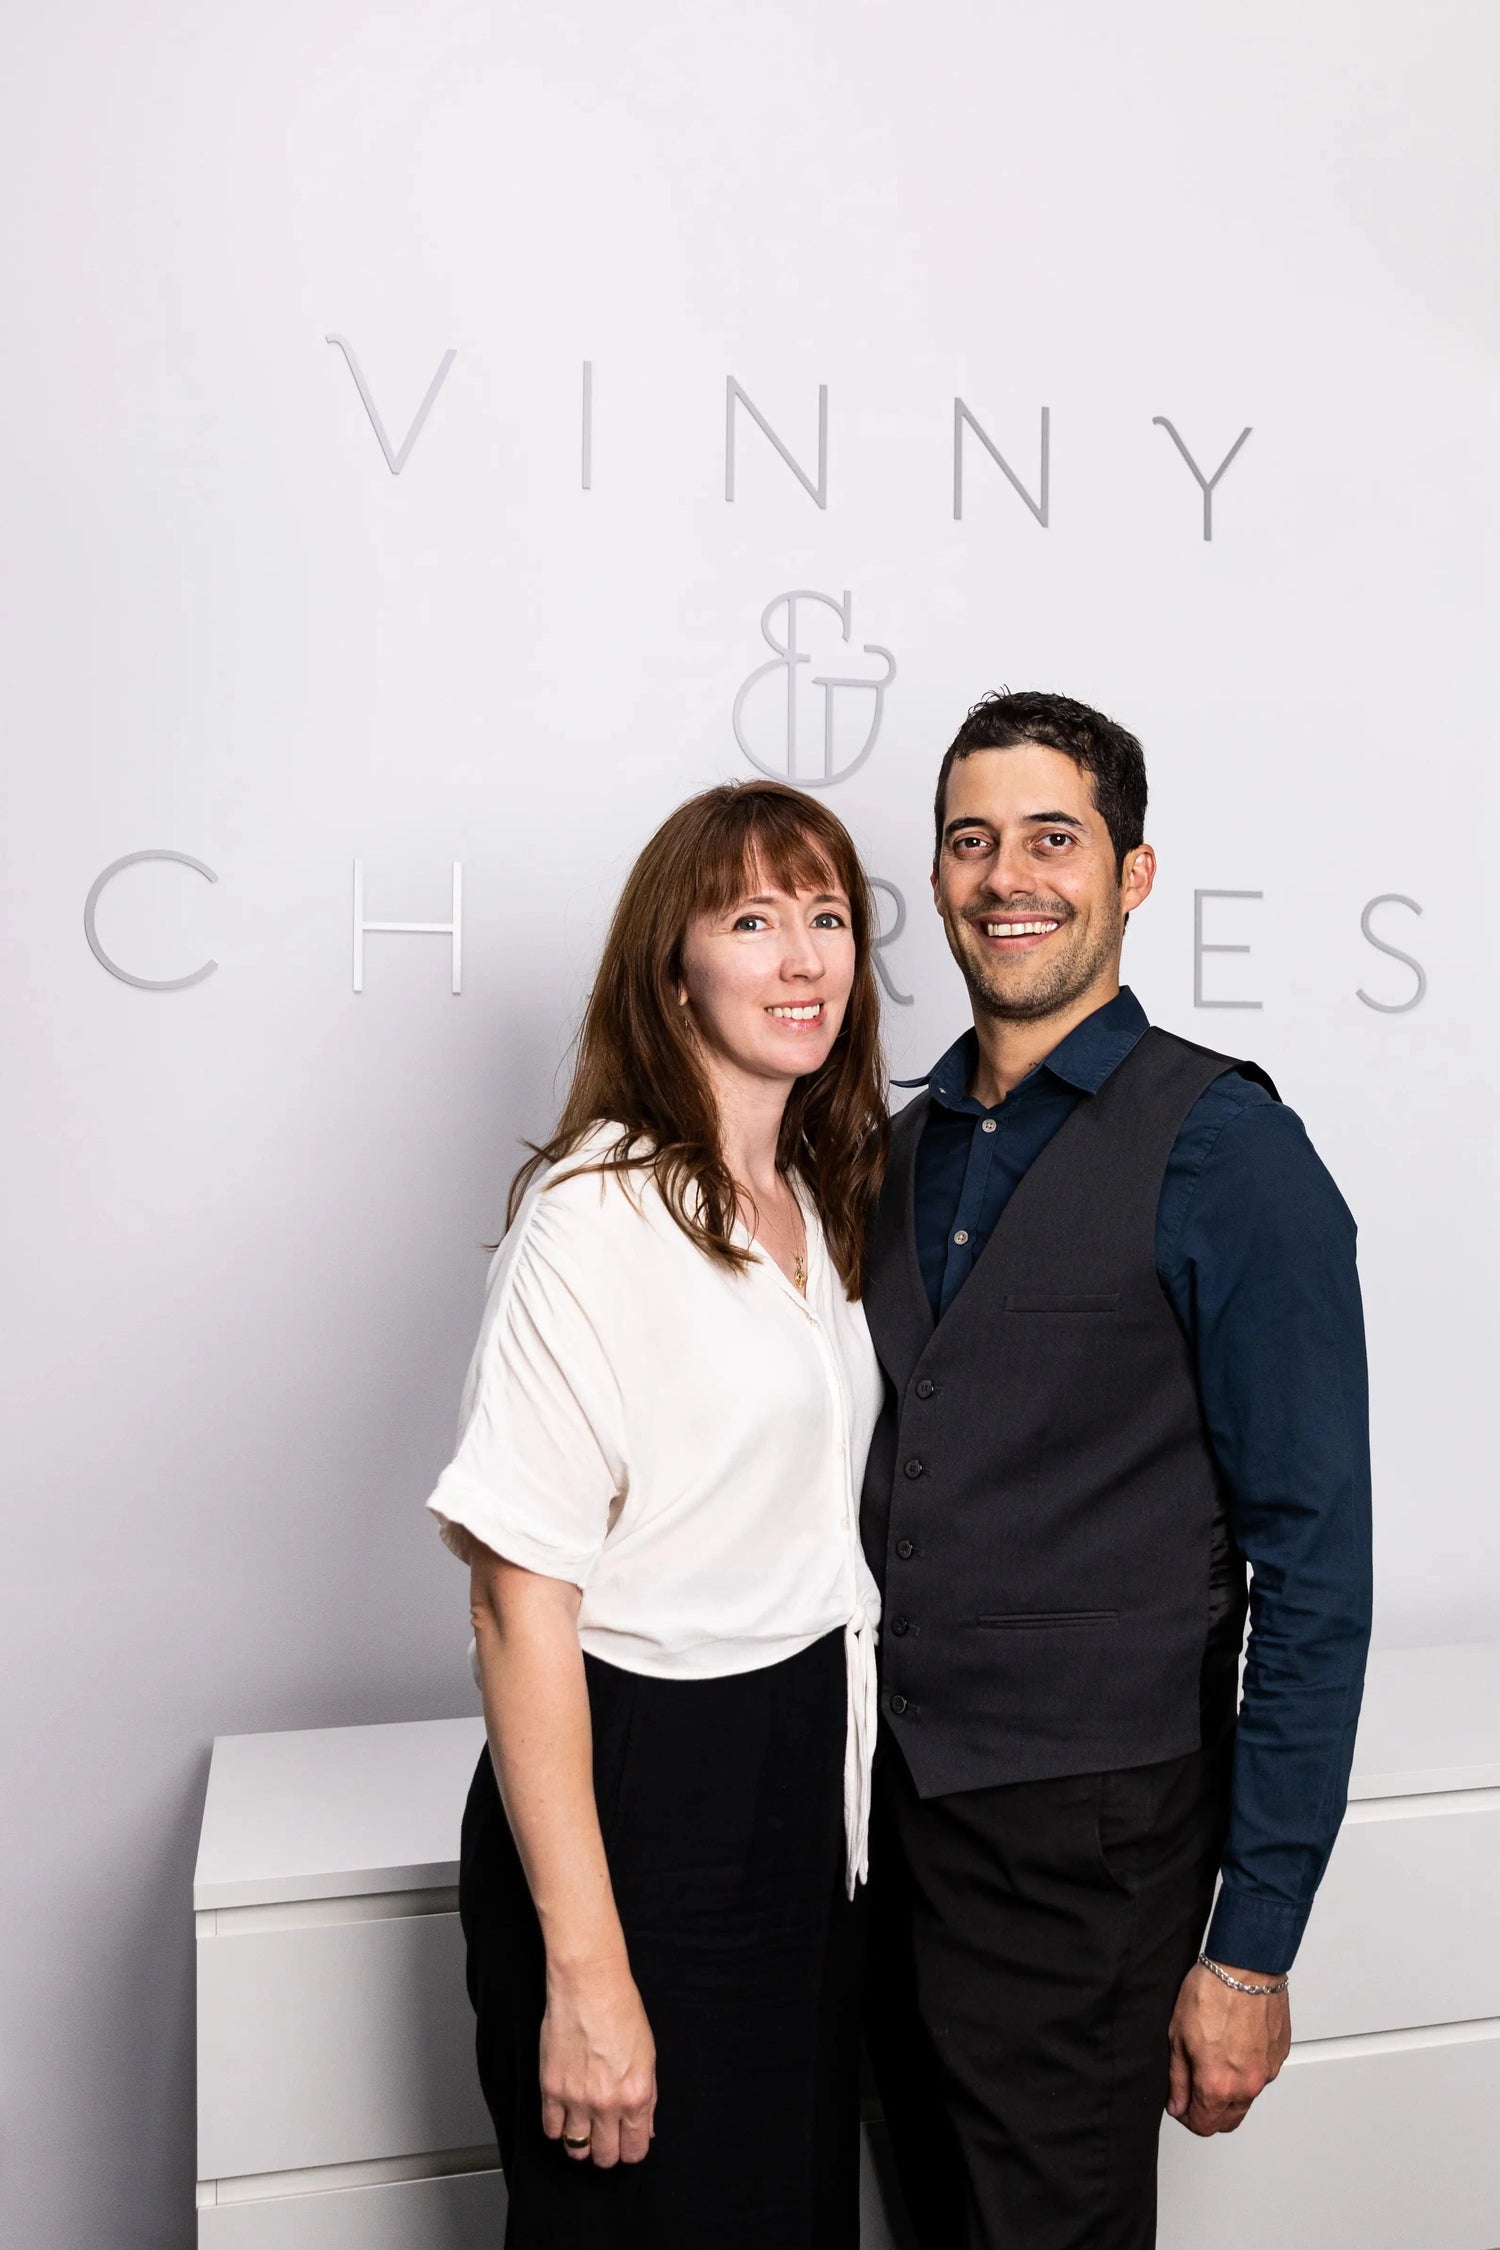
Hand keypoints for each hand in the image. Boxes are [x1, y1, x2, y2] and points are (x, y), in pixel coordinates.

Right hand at [540, 1955, 656, 2166]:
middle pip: (605, 2157)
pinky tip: (565, 2112)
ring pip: (576, 2150)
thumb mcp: (648, 2056)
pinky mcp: (550, 2089)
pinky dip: (558, 2127)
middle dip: (607, 2150)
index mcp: (636, 2096)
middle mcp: (607, 2104)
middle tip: (604, 2134)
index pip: (634, 2150)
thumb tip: (645, 2129)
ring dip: (581, 2142)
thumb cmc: (622, 2011)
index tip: (626, 2142)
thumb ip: (647, 2099)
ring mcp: (576, 2099)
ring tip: (583, 2125)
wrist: (589, 1985)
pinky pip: (551, 2130)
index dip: (630, 2149)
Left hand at [1166, 1962, 1290, 2135]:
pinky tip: (1235, 2045)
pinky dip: (1248, 2070)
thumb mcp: (1177, 2035)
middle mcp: (1247, 2086)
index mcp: (1217, 2085)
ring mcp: (1267, 2072)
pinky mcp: (1279, 2056)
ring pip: (1247, 2099)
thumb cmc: (1211, 1992)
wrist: (1246, 1966)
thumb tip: (1177, 2105)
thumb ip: (1178, 2078)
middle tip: (1195, 2088)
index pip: (1204, 2126)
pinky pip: (1262, 2075)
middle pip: (1228, 2121)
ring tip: (1215, 2059)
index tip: (1182, 2104)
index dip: (1188, 2118)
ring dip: (1230, 2091)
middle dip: (1210, 2112)